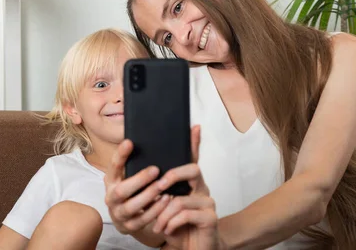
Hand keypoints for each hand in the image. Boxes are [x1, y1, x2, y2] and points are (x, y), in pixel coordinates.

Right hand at [104, 138, 171, 237]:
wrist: (126, 217)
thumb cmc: (132, 190)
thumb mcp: (129, 175)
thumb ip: (137, 159)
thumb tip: (147, 136)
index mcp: (110, 180)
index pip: (113, 166)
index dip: (120, 155)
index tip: (130, 142)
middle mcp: (111, 197)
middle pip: (121, 190)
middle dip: (139, 180)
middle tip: (155, 169)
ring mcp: (119, 213)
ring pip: (132, 206)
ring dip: (148, 196)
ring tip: (163, 186)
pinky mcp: (129, 226)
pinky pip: (142, 219)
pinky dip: (155, 210)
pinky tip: (166, 200)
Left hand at [154, 126, 221, 249]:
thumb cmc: (178, 228)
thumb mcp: (165, 208)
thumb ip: (160, 192)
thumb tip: (147, 178)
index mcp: (191, 185)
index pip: (194, 159)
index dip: (195, 143)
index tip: (194, 127)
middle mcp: (202, 190)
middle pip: (193, 170)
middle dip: (172, 177)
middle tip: (158, 188)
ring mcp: (208, 203)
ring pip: (180, 199)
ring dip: (163, 214)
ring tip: (157, 225)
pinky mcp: (210, 218)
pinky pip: (184, 214)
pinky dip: (170, 223)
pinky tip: (166, 230)